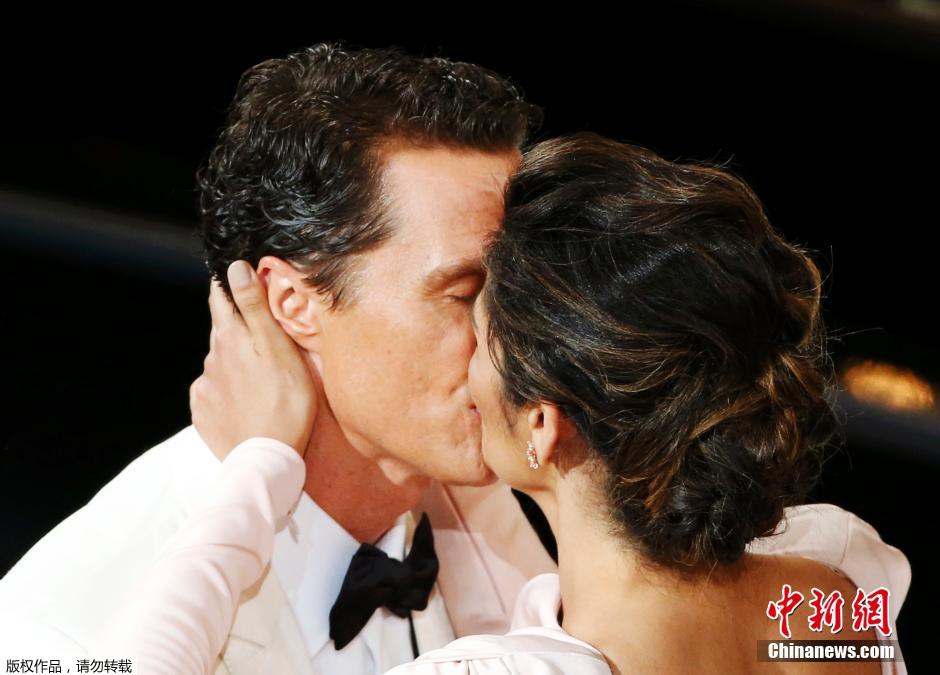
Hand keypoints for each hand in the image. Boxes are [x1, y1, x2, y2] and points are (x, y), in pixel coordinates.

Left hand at [190, 261, 317, 460]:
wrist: (266, 461)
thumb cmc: (285, 403)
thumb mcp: (279, 349)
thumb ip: (255, 308)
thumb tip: (235, 268)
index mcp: (230, 337)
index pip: (220, 296)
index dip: (228, 283)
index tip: (237, 275)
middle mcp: (211, 357)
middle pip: (223, 331)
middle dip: (240, 327)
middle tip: (266, 337)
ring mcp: (204, 386)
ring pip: (221, 362)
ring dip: (237, 362)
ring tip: (264, 378)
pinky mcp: (202, 411)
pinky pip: (214, 391)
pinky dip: (229, 390)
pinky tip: (249, 401)